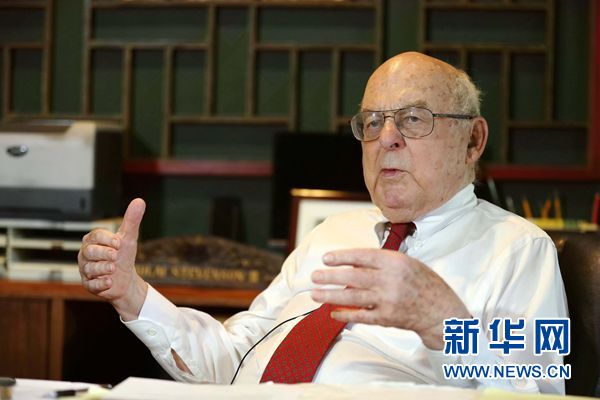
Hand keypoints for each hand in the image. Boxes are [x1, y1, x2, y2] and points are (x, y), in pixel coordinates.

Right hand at [78, 198, 147, 320]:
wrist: (125, 279)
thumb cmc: (124, 255)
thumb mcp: (129, 238)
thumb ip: (132, 221)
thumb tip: (139, 201)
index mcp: (94, 240)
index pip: (95, 236)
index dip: (107, 239)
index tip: (119, 242)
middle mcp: (86, 254)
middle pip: (89, 251)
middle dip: (103, 253)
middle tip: (115, 256)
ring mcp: (86, 270)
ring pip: (89, 268)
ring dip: (102, 269)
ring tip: (113, 269)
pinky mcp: (89, 284)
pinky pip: (91, 285)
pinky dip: (100, 284)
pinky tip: (109, 282)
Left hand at [310, 248, 470, 349]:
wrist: (441, 310)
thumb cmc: (423, 283)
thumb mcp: (405, 263)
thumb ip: (381, 262)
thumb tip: (352, 265)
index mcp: (395, 263)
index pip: (363, 256)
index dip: (342, 257)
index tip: (327, 258)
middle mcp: (390, 281)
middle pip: (353, 277)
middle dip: (330, 277)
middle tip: (315, 276)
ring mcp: (388, 300)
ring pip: (353, 297)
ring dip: (331, 296)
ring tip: (315, 294)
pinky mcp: (386, 318)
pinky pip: (361, 315)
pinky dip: (345, 314)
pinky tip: (333, 311)